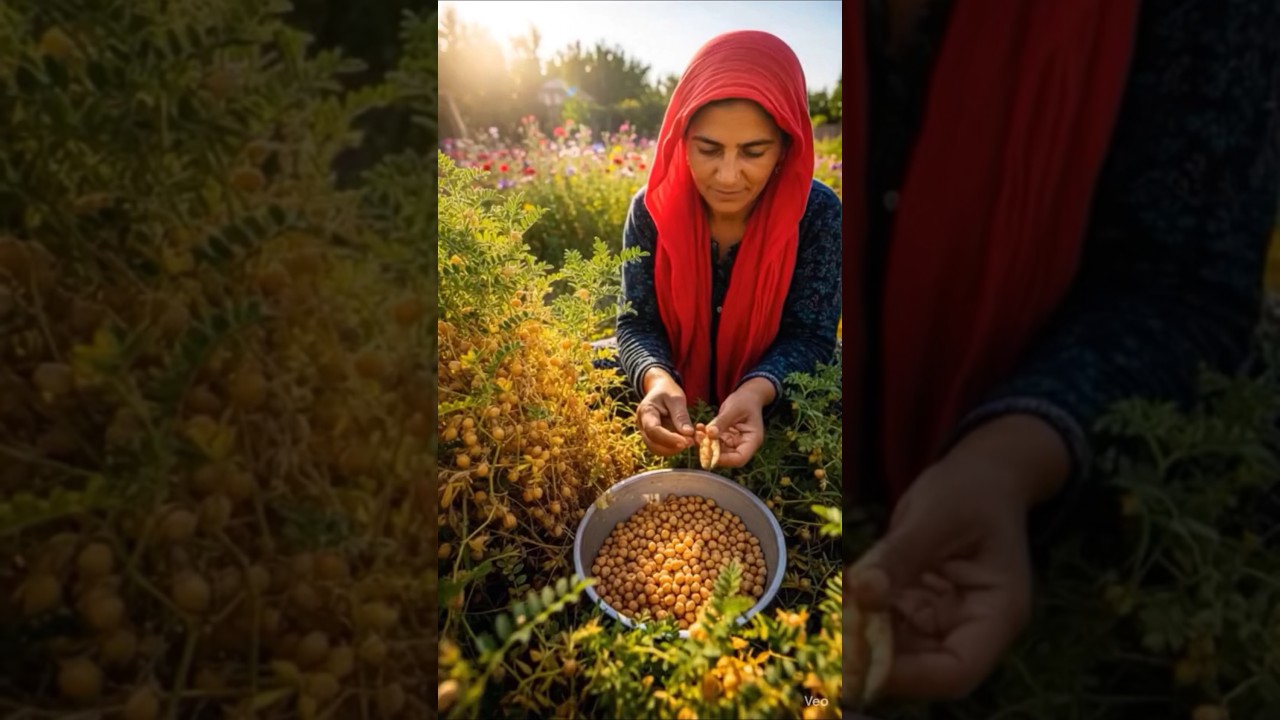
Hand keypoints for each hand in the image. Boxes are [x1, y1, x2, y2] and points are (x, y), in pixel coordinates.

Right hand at [635, 369, 695, 455]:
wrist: (660, 389)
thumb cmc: (668, 391)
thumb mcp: (676, 398)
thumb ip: (681, 415)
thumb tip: (688, 434)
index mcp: (645, 412)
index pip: (653, 430)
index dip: (670, 439)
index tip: (687, 441)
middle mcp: (642, 425)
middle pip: (654, 444)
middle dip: (673, 446)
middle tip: (692, 441)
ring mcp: (646, 433)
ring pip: (658, 449)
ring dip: (675, 448)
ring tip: (692, 439)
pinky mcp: (654, 438)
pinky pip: (663, 448)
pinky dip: (676, 447)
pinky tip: (687, 439)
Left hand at [695, 378, 771, 467]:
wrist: (748, 396)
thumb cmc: (745, 401)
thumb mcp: (734, 409)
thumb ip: (722, 422)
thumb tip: (709, 434)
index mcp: (752, 441)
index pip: (740, 459)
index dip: (724, 460)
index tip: (709, 452)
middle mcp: (743, 445)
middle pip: (727, 457)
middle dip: (711, 451)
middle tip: (698, 439)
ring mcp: (734, 443)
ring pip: (718, 451)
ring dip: (706, 444)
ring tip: (698, 432)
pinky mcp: (726, 439)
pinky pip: (714, 442)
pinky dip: (706, 437)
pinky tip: (699, 428)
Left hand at [845, 410, 1077, 701]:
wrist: (979, 475)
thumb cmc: (971, 490)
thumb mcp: (936, 515)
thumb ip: (900, 556)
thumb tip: (862, 594)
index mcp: (998, 613)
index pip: (958, 670)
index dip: (910, 677)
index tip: (860, 662)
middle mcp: (971, 627)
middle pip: (923, 668)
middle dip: (874, 658)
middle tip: (830, 641)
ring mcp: (943, 619)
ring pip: (898, 650)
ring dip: (861, 639)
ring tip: (830, 615)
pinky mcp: (917, 606)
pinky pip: (886, 623)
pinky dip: (860, 616)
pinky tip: (838, 599)